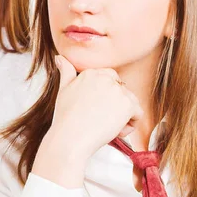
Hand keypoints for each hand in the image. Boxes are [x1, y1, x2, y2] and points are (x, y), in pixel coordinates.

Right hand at [32, 55, 142, 187]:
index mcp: (91, 72)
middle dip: (115, 108)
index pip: (111, 81)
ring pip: (131, 103)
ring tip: (104, 127)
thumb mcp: (63, 90)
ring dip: (122, 117)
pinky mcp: (127, 104)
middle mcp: (105, 77)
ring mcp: (117, 90)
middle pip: (122, 92)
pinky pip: (138, 114)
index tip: (92, 111)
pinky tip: (113, 131)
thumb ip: (66, 72)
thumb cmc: (65, 119)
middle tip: (97, 121)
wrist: (69, 139)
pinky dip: (129, 126)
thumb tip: (59, 57)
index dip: (106, 99)